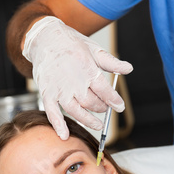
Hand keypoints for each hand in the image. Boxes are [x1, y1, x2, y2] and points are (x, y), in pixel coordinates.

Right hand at [23, 16, 132, 139]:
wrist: (45, 38)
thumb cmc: (71, 43)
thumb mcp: (94, 49)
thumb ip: (112, 62)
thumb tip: (129, 69)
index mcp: (87, 68)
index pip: (104, 90)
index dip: (114, 101)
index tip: (120, 106)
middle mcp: (73, 81)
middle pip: (91, 102)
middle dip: (101, 108)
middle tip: (105, 109)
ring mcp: (59, 89)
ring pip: (76, 110)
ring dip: (88, 120)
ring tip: (97, 124)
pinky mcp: (47, 93)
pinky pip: (52, 112)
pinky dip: (58, 125)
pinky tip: (64, 135)